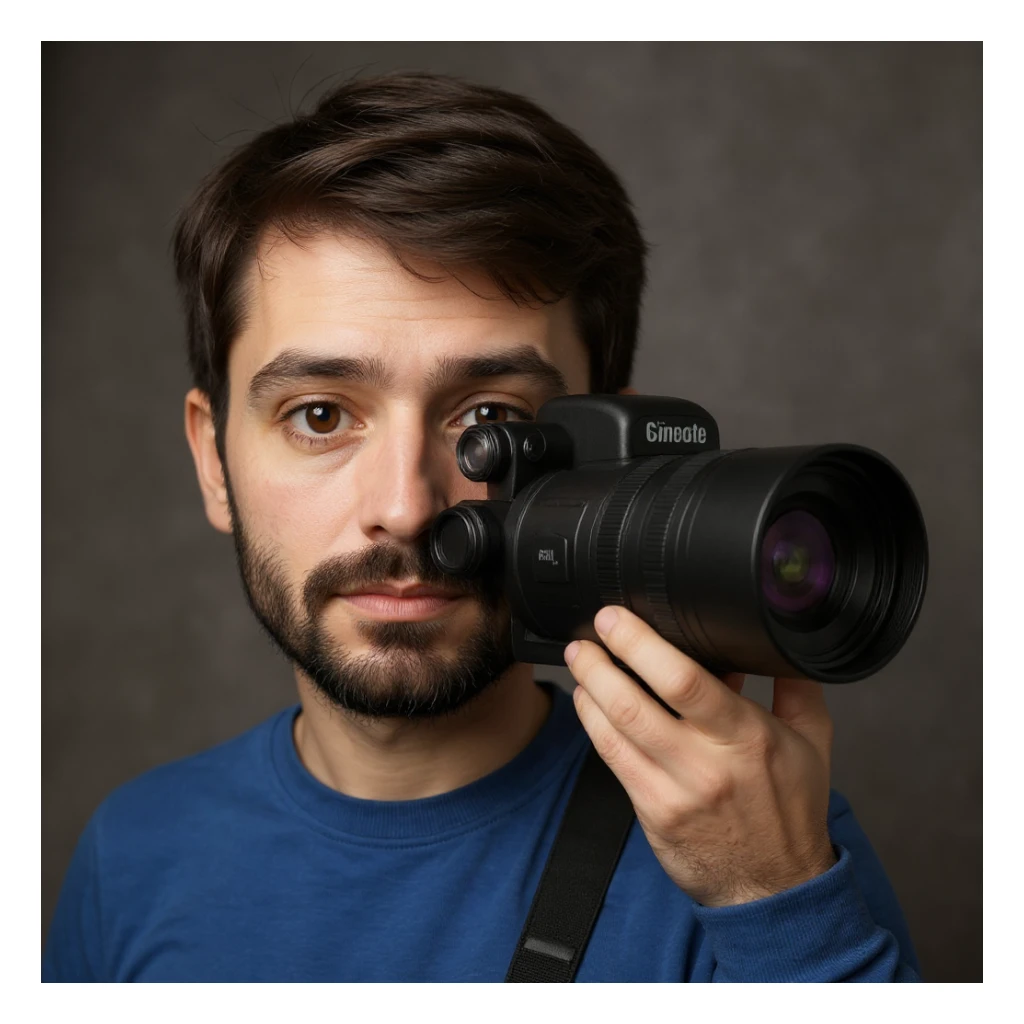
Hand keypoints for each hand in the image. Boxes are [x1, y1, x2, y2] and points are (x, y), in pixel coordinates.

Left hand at [564, 605, 837, 907]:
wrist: (776, 888)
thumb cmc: (790, 810)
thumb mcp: (811, 741)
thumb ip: (795, 685)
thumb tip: (777, 639)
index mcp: (746, 736)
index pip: (684, 681)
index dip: (640, 644)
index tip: (617, 618)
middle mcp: (706, 763)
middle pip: (635, 702)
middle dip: (600, 661)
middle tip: (586, 633)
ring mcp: (674, 791)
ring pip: (613, 729)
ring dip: (588, 687)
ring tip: (579, 659)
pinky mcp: (652, 812)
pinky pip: (611, 758)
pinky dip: (593, 722)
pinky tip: (588, 700)